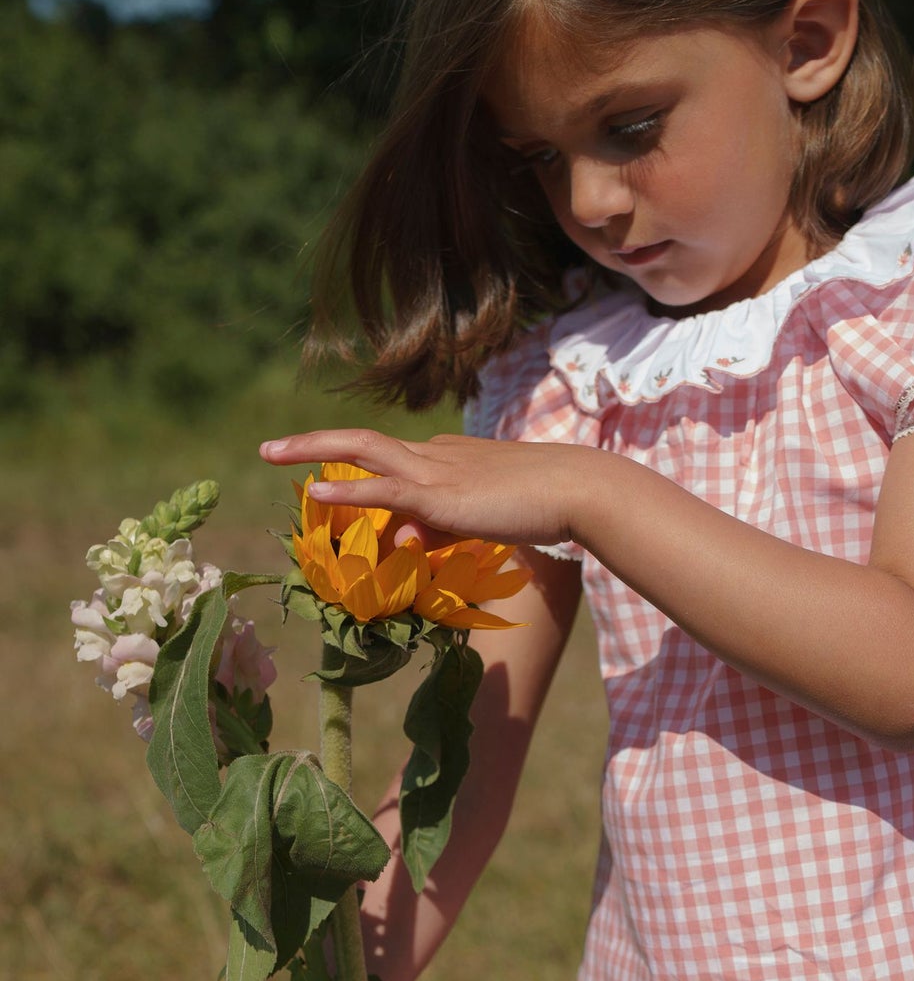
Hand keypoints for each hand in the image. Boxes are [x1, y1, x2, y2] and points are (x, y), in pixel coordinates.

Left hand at [259, 427, 596, 549]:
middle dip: (312, 444)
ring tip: (270, 454)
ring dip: (312, 451)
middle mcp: (433, 456)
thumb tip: (407, 539)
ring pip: (361, 451)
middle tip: (270, 451)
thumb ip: (443, 527)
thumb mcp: (483, 518)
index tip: (326, 482)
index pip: (391, 460)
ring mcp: (435, 472)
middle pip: (360, 441)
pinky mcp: (442, 496)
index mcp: (445, 458)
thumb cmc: (544, 504)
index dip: (355, 471)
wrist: (576, 489)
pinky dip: (347, 490)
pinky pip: (385, 489)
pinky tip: (314, 493)